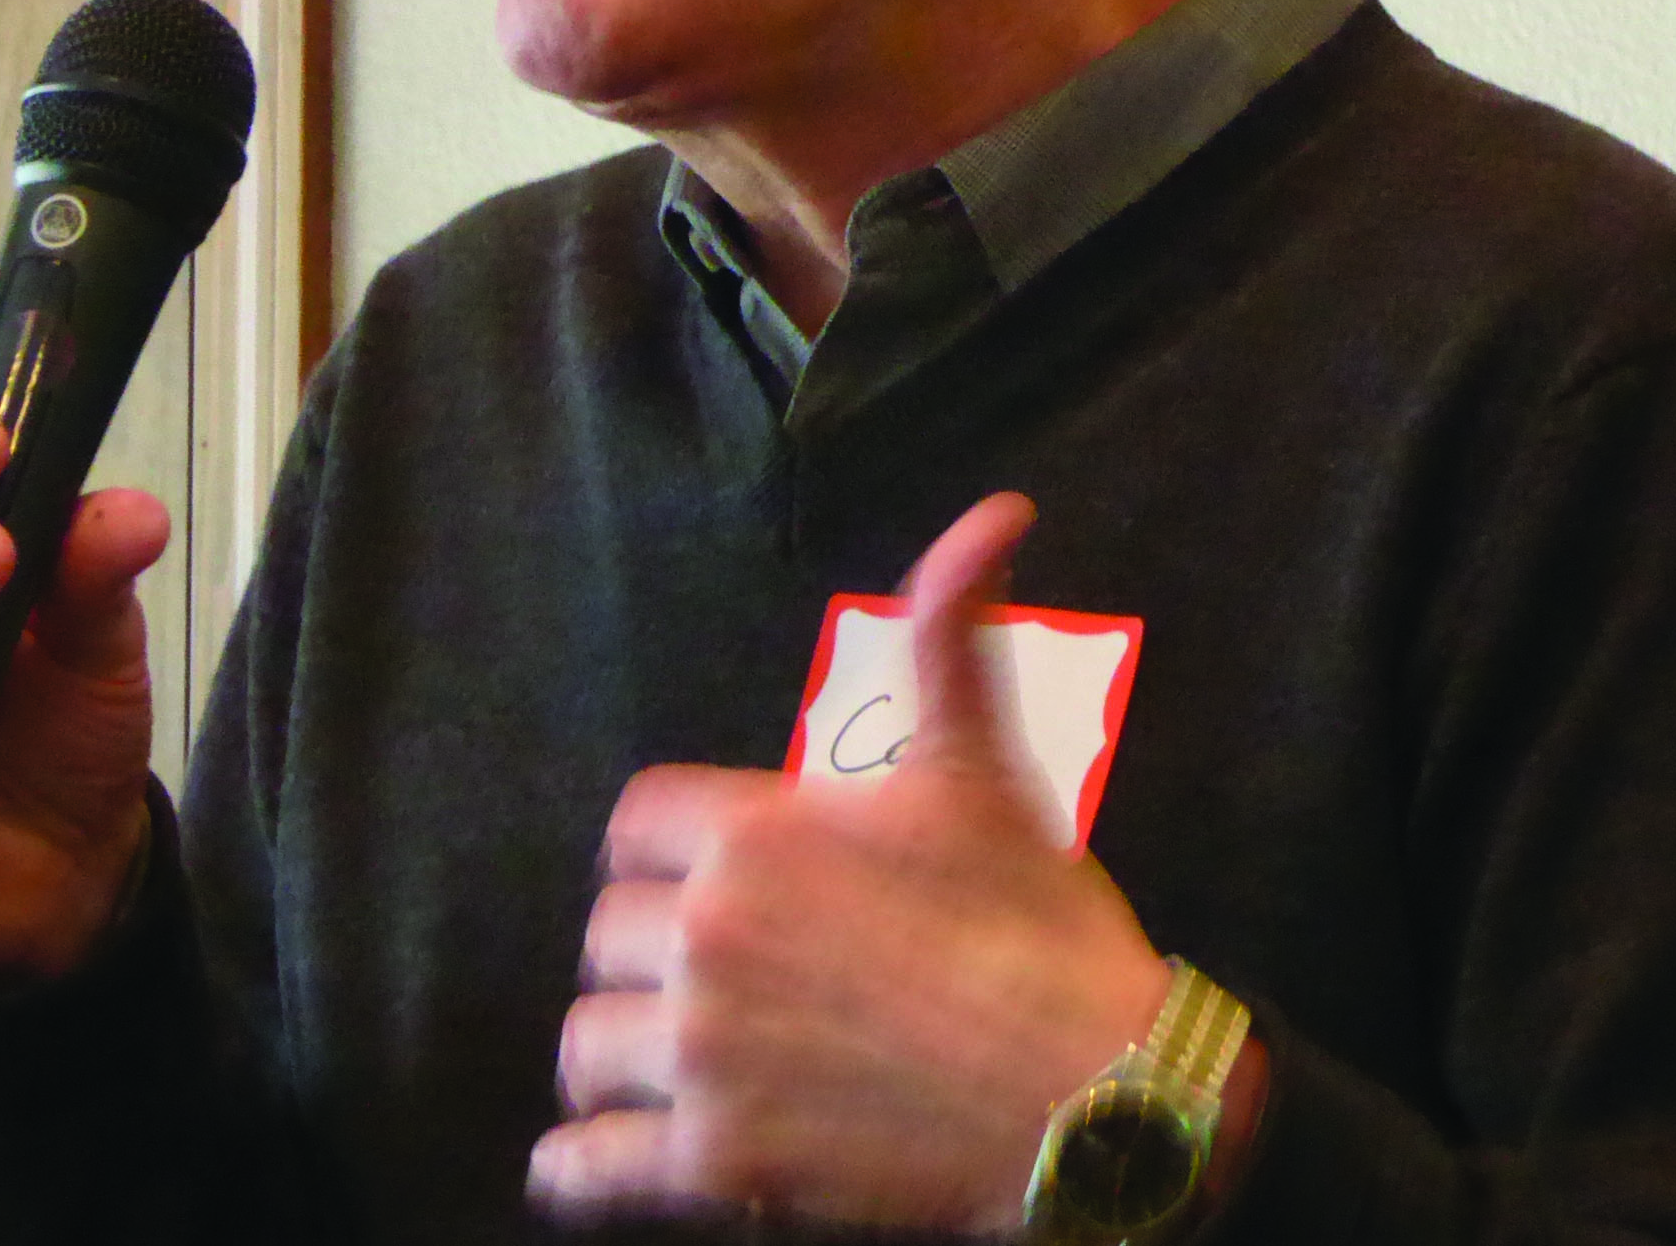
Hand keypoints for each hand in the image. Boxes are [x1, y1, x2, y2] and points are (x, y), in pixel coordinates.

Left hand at [532, 492, 1171, 1232]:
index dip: (666, 847)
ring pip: (587, 1042)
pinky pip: (583, 1166)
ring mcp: (705, 1052)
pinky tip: (595, 1159)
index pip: (633, 823)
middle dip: (651, 948)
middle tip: (708, 972)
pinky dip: (580, 1166)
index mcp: (756, 832)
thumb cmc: (1034, 918)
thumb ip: (954, 627)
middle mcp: (709, 934)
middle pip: (607, 931)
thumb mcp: (983, 760)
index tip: (700, 873)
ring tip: (668, 1057)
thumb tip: (999, 510)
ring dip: (620, 1051)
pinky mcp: (715, 1163)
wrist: (1095, 1089)